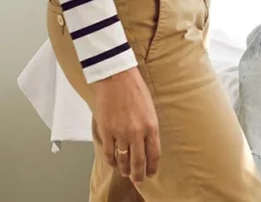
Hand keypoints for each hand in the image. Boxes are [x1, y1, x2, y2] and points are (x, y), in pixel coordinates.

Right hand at [92, 67, 160, 183]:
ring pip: (123, 159)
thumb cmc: (135, 90)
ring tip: (126, 174)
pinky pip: (109, 152)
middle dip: (139, 174)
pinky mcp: (106, 131)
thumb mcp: (150, 109)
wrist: (117, 78)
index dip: (152, 166)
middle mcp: (137, 132)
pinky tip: (114, 163)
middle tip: (139, 181)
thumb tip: (147, 142)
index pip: (154, 153)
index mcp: (151, 126)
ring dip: (125, 169)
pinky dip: (112, 160)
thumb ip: (149, 127)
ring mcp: (120, 133)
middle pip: (139, 161)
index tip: (151, 173)